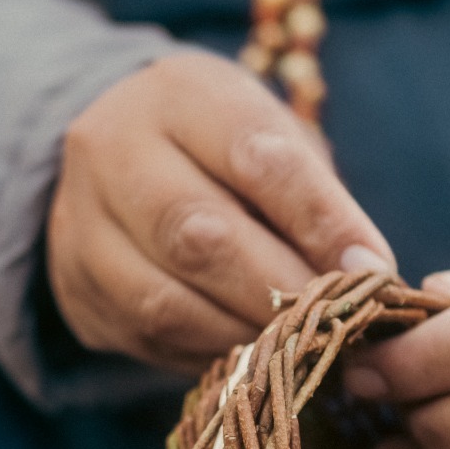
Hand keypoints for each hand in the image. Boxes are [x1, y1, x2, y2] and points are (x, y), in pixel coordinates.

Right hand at [46, 52, 395, 372]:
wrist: (119, 160)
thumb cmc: (222, 150)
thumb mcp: (272, 140)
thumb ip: (316, 200)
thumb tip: (368, 276)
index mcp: (177, 94)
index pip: (254, 155)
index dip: (320, 221)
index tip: (373, 270)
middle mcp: (111, 150)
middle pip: (197, 234)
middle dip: (280, 287)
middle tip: (337, 323)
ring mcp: (79, 225)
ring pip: (164, 301)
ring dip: (245, 333)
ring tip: (300, 346)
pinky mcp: (76, 291)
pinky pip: (147, 338)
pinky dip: (209, 354)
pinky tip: (251, 354)